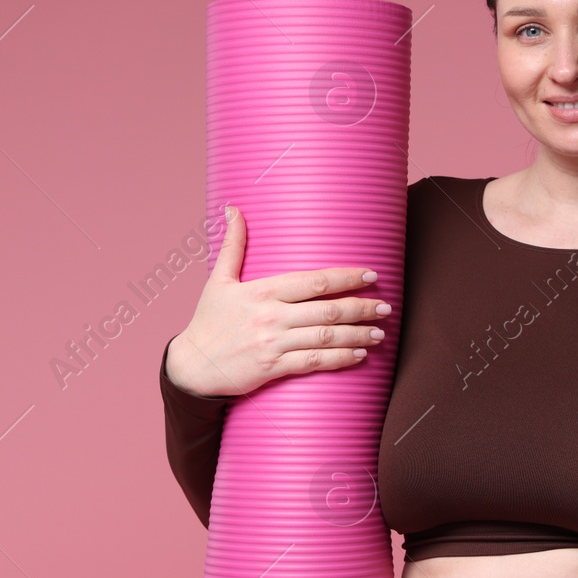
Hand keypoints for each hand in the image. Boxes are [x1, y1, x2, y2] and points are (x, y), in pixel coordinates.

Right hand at [164, 205, 392, 397]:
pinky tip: (359, 355)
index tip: (371, 275)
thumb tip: (233, 209)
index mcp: (262, 291)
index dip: (346, 278)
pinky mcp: (272, 368)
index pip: (314, 281)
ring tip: (380, 333)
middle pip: (327, 310)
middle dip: (361, 307)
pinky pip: (313, 362)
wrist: (192, 366)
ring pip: (325, 337)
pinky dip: (339, 358)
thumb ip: (233, 246)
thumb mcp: (218, 280)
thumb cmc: (208, 321)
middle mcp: (270, 316)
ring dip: (357, 334)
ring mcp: (272, 343)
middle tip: (386, 307)